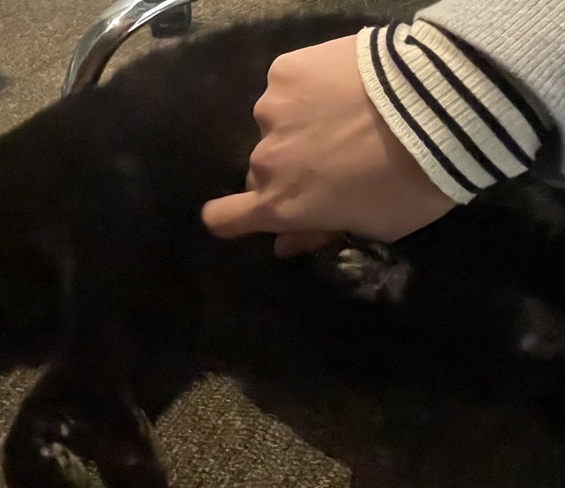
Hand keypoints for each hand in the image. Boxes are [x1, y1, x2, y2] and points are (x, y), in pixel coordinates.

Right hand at [201, 35, 456, 255]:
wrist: (438, 107)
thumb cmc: (412, 183)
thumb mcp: (375, 226)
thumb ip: (321, 233)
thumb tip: (285, 243)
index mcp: (280, 205)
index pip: (224, 218)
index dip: (233, 216)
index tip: (249, 209)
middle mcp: (264, 160)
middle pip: (262, 169)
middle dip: (289, 166)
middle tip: (332, 156)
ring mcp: (271, 111)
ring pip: (276, 124)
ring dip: (299, 124)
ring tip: (345, 113)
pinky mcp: (287, 70)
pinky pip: (289, 84)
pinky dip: (310, 87)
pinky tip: (344, 83)